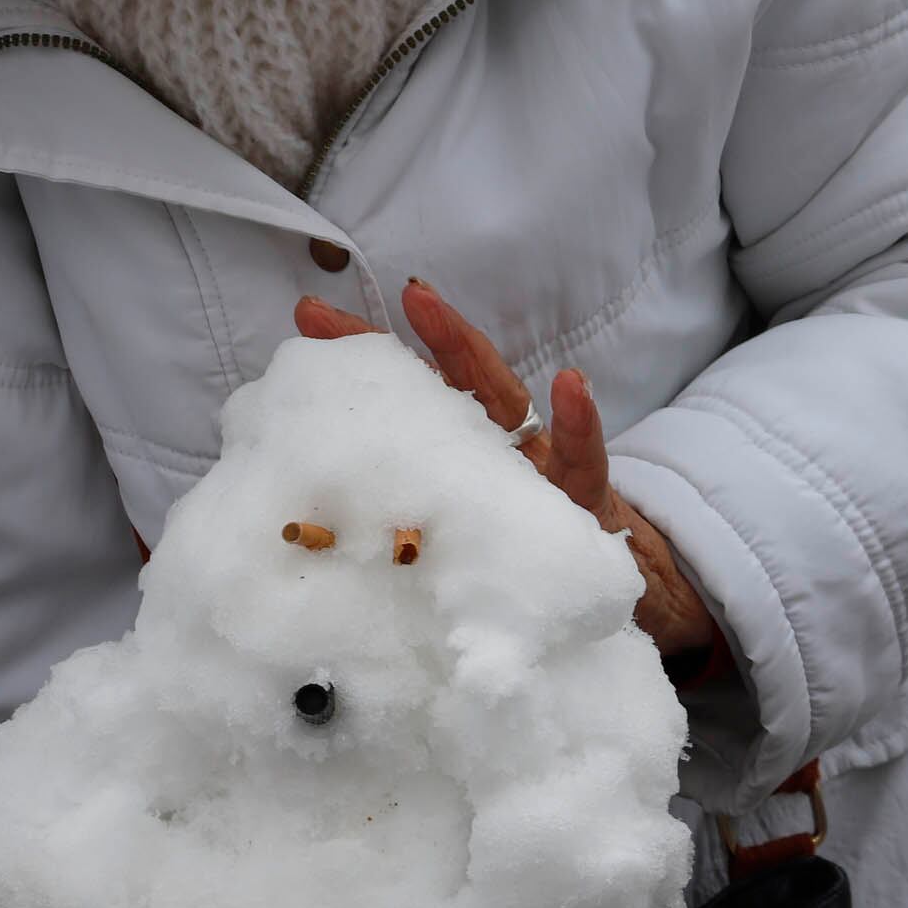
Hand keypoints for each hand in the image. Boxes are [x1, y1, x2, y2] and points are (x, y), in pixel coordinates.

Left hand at [295, 279, 725, 659]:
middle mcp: (496, 446)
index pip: (412, 398)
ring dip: (463, 348)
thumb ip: (406, 522)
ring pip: (500, 395)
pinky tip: (571, 387)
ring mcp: (539, 464)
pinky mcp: (586, 499)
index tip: (308, 319)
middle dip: (376, 338)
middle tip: (324, 306)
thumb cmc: (514, 570)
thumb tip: (310, 520)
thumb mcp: (454, 549)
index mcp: (463, 457)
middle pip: (441, 379)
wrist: (600, 604)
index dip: (363, 360)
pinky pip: (586, 459)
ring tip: (424, 303)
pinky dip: (580, 423)